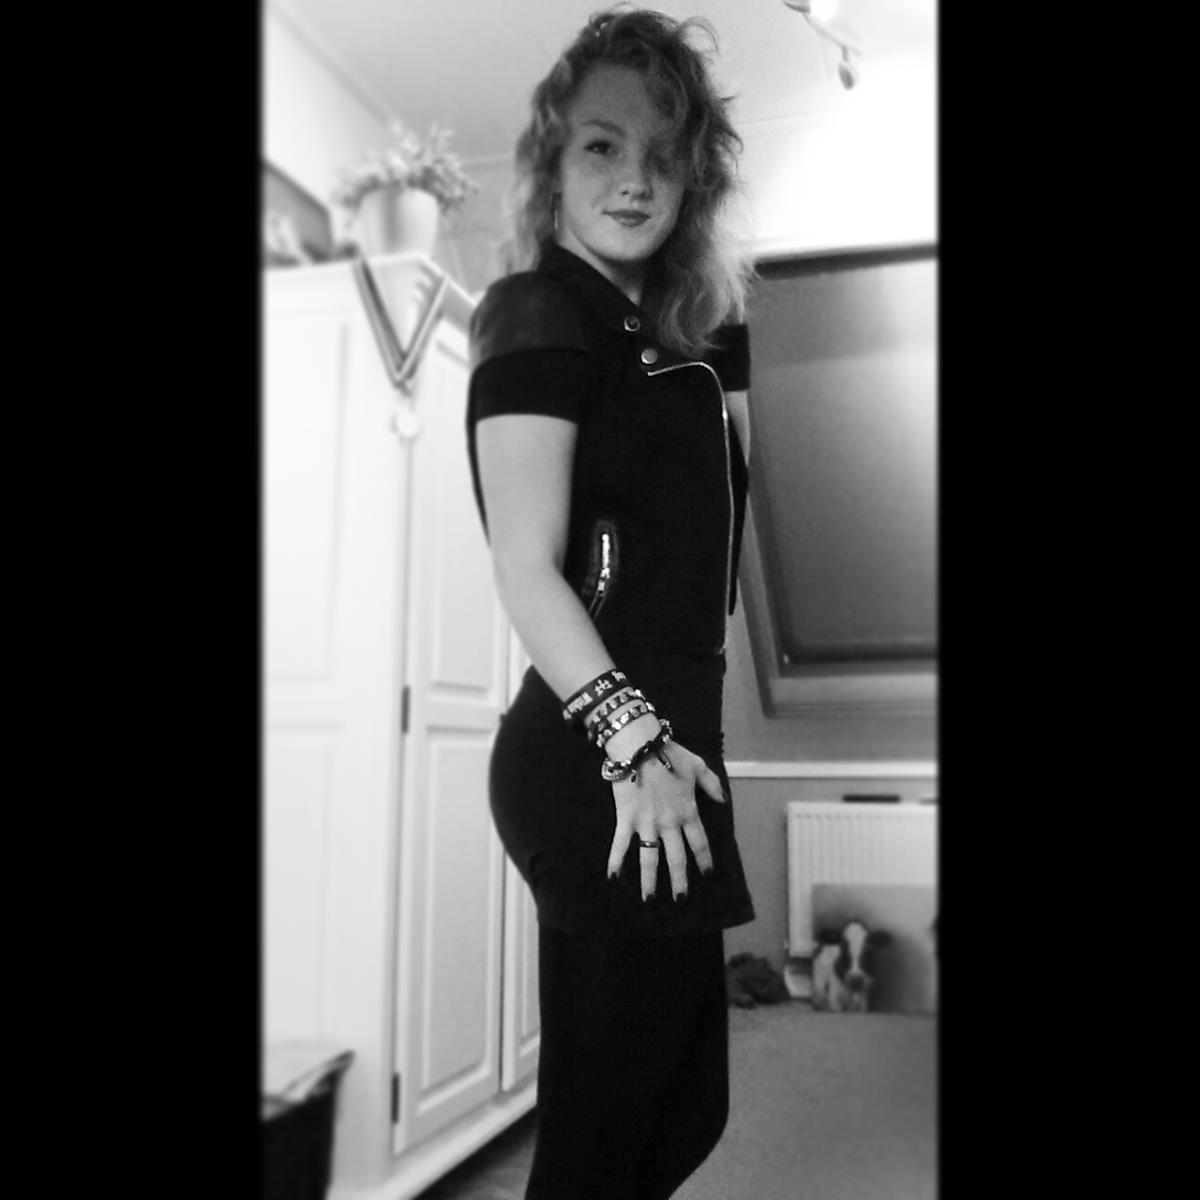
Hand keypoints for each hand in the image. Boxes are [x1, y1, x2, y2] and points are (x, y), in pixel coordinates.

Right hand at [605, 737, 727, 901]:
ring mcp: (647, 824)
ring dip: (650, 881)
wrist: (640, 746)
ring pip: (650, 859)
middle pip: (676, 858)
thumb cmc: (670, 753)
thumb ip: (712, 785)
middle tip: (681, 899)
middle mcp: (669, 823)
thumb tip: (723, 801)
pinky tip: (613, 878)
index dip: (704, 860)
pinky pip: (620, 844)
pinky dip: (615, 861)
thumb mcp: (698, 766)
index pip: (699, 843)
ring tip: (650, 900)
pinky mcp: (627, 819)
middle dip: (679, 881)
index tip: (707, 874)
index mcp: (687, 811)